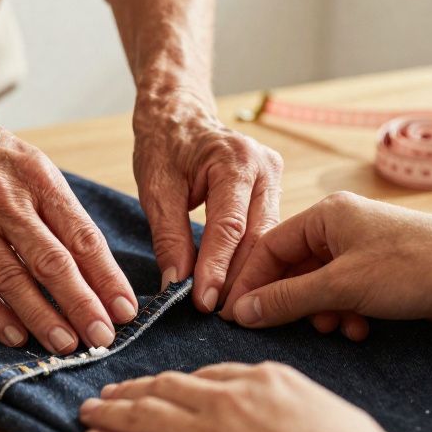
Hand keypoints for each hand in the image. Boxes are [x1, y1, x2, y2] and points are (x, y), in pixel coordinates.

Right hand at [0, 89, 137, 353]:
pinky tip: (15, 336)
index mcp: (38, 178)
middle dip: (83, 305)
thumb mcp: (26, 159)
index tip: (127, 308)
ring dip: (43, 317)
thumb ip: (54, 206)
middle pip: (53, 263)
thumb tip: (90, 259)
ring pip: (14, 280)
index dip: (107, 277)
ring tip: (66, 345)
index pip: (82, 236)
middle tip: (105, 338)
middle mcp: (7, 200)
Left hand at [80, 363, 431, 431]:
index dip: (182, 383)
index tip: (167, 385)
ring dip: (111, 412)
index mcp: (269, 382)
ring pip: (142, 415)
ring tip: (90, 411)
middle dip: (136, 389)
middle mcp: (228, 401)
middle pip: (168, 387)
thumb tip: (310, 428)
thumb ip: (309, 416)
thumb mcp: (341, 422)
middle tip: (112, 391)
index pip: (212, 376)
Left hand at [132, 93, 282, 312]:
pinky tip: (243, 289)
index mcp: (235, 160)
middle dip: (239, 280)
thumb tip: (175, 285)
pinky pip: (267, 233)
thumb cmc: (164, 145)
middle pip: (258, 237)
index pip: (229, 226)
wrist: (180, 114)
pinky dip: (254, 261)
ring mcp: (276, 178)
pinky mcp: (274, 190)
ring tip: (229, 309)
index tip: (204, 303)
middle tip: (220, 316)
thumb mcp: (156, 189)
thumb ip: (168, 237)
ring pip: (268, 239)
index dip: (217, 268)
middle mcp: (265, 167)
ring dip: (250, 275)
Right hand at [219, 192, 431, 340]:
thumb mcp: (342, 287)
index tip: (234, 317)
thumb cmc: (418, 267)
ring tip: (335, 328)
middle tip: (279, 330)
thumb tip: (242, 312)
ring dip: (321, 314)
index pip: (268, 247)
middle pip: (292, 269)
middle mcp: (343, 229)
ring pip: (319, 288)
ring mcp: (365, 254)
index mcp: (327, 215)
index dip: (249, 284)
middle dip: (288, 302)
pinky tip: (360, 330)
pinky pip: (347, 299)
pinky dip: (346, 316)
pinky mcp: (385, 279)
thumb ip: (287, 299)